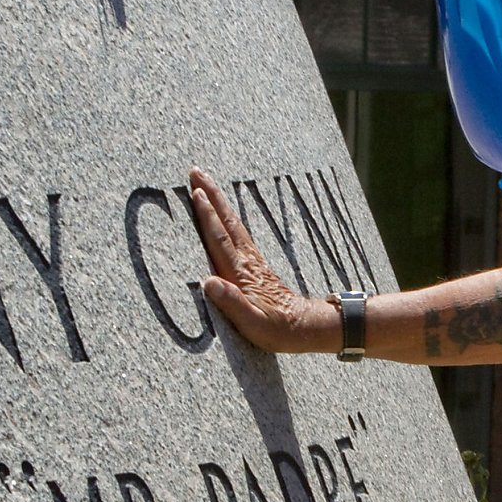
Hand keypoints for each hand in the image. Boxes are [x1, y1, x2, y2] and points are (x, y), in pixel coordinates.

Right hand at [189, 167, 336, 353]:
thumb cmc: (278, 330)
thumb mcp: (253, 323)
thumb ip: (231, 303)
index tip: (195, 192)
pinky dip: (228, 220)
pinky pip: (238, 235)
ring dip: (219, 203)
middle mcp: (247, 262)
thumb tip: (209, 282)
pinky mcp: (258, 267)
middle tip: (196, 171)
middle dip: (212, 196)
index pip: (220, 239)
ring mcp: (253, 262)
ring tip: (206, 185)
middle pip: (227, 222)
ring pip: (233, 225)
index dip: (208, 216)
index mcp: (241, 274)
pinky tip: (226, 216)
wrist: (305, 328)